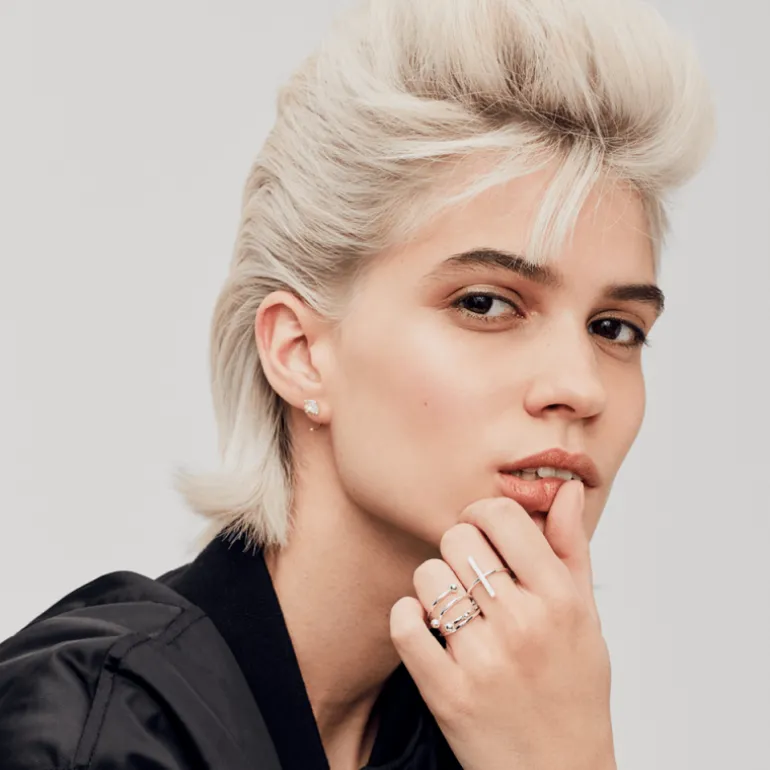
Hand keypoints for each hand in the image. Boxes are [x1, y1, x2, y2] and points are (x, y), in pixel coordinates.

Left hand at [389, 481, 615, 769]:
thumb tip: (566, 489)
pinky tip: (427, 627)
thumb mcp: (586, 617)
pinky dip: (407, 617)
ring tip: (452, 607)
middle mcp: (523, 624)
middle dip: (458, 550)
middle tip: (469, 576)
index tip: (481, 531)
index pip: (501, 516)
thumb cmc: (572, 689)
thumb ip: (571, 548)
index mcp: (560, 599)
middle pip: (457, 538)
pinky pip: (403, 624)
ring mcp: (483, 660)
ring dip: (433, 585)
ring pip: (427, 575)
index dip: (481, 514)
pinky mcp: (447, 692)